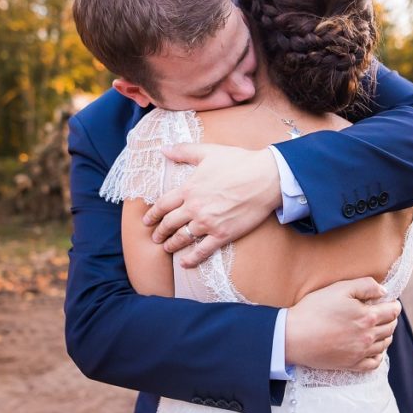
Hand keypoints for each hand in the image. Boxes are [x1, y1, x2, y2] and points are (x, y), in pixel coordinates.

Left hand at [142, 143, 281, 267]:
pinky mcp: (223, 234)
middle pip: (169, 224)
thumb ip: (183, 151)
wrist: (265, 177)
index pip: (163, 204)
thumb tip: (163, 149)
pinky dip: (192, 259)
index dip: (152, 214)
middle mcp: (194, 208)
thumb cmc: (238, 162)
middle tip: (155, 237)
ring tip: (167, 248)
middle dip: (159, 232)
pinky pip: (202, 251)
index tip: (147, 221)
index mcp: (189, 188)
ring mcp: (208, 223)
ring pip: (182, 238)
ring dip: (172, 244)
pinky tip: (185, 263)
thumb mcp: (208, 151)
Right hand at [285, 278, 400, 371]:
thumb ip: (365, 285)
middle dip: (391, 319)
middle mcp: (368, 336)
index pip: (392, 312)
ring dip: (386, 335)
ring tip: (380, 328)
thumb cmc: (314, 309)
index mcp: (367, 317)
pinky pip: (374, 363)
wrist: (294, 336)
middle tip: (385, 313)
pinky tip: (374, 348)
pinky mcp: (351, 364)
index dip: (394, 305)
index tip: (391, 302)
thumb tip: (384, 292)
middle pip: (390, 328)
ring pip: (384, 344)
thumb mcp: (339, 288)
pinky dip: (378, 355)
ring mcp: (360, 352)